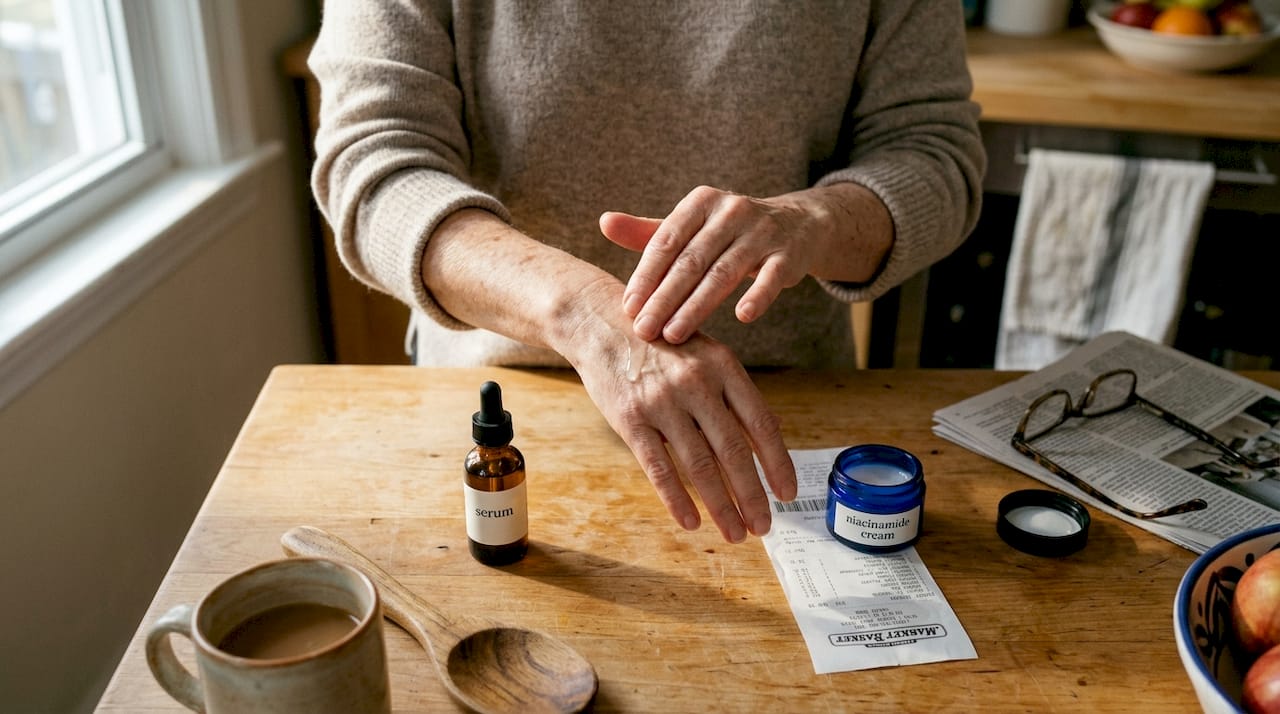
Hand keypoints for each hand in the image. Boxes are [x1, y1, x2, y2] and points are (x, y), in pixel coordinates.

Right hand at [564, 283, 797, 541]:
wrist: (599, 322)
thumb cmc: (661, 343)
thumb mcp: (705, 354)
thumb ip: (734, 393)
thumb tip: (771, 433)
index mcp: (723, 367)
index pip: (761, 424)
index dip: (778, 464)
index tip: (787, 494)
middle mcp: (697, 384)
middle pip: (734, 452)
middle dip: (753, 496)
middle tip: (764, 527)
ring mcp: (662, 402)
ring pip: (700, 466)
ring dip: (722, 506)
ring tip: (735, 533)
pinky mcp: (630, 419)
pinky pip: (659, 468)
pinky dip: (677, 499)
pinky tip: (691, 522)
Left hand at [601, 185, 826, 344]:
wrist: (796, 225)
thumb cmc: (728, 233)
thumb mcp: (691, 227)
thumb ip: (650, 232)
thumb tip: (604, 222)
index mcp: (701, 202)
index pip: (666, 242)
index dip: (646, 276)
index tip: (628, 308)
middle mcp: (731, 211)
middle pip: (691, 261)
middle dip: (664, 299)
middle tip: (644, 331)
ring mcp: (762, 231)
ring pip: (724, 273)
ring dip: (697, 306)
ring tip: (674, 335)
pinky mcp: (789, 253)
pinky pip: (771, 277)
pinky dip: (758, 295)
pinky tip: (742, 317)